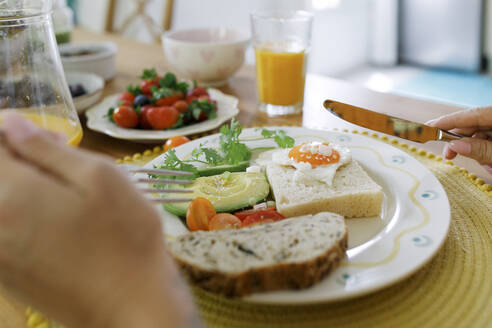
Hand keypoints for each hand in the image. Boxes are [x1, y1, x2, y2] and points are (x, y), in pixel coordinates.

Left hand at [0, 115, 199, 327]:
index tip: (44, 136)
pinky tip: (56, 224)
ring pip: (0, 203)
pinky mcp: (5, 276)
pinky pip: (4, 231)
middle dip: (16, 159)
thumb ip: (48, 148)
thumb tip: (11, 125)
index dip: (12, 130)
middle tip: (55, 162)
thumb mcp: (101, 178)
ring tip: (61, 194)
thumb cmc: (126, 235)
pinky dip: (19, 215)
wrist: (131, 306)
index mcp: (10, 193)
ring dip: (19, 187)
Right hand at [427, 106, 491, 173]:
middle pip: (472, 125)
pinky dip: (483, 151)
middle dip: (459, 141)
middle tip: (448, 155)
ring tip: (484, 165)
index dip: (449, 120)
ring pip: (478, 133)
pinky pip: (486, 139)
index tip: (429, 126)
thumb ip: (480, 150)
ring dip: (474, 149)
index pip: (472, 114)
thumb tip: (454, 145)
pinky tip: (489, 163)